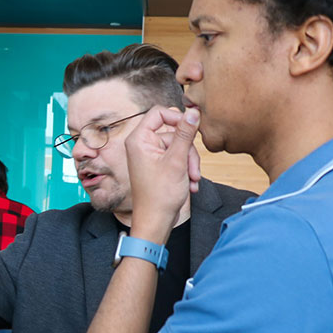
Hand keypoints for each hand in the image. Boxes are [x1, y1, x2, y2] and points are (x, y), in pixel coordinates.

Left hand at [126, 106, 199, 242]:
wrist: (155, 221)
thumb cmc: (160, 195)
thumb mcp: (177, 161)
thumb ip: (185, 134)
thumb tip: (193, 111)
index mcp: (139, 139)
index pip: (158, 112)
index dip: (177, 118)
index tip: (192, 129)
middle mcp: (142, 145)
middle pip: (173, 132)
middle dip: (187, 150)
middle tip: (193, 169)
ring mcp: (150, 155)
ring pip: (178, 146)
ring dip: (189, 163)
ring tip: (191, 179)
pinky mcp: (157, 165)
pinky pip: (176, 157)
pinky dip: (185, 169)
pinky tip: (189, 184)